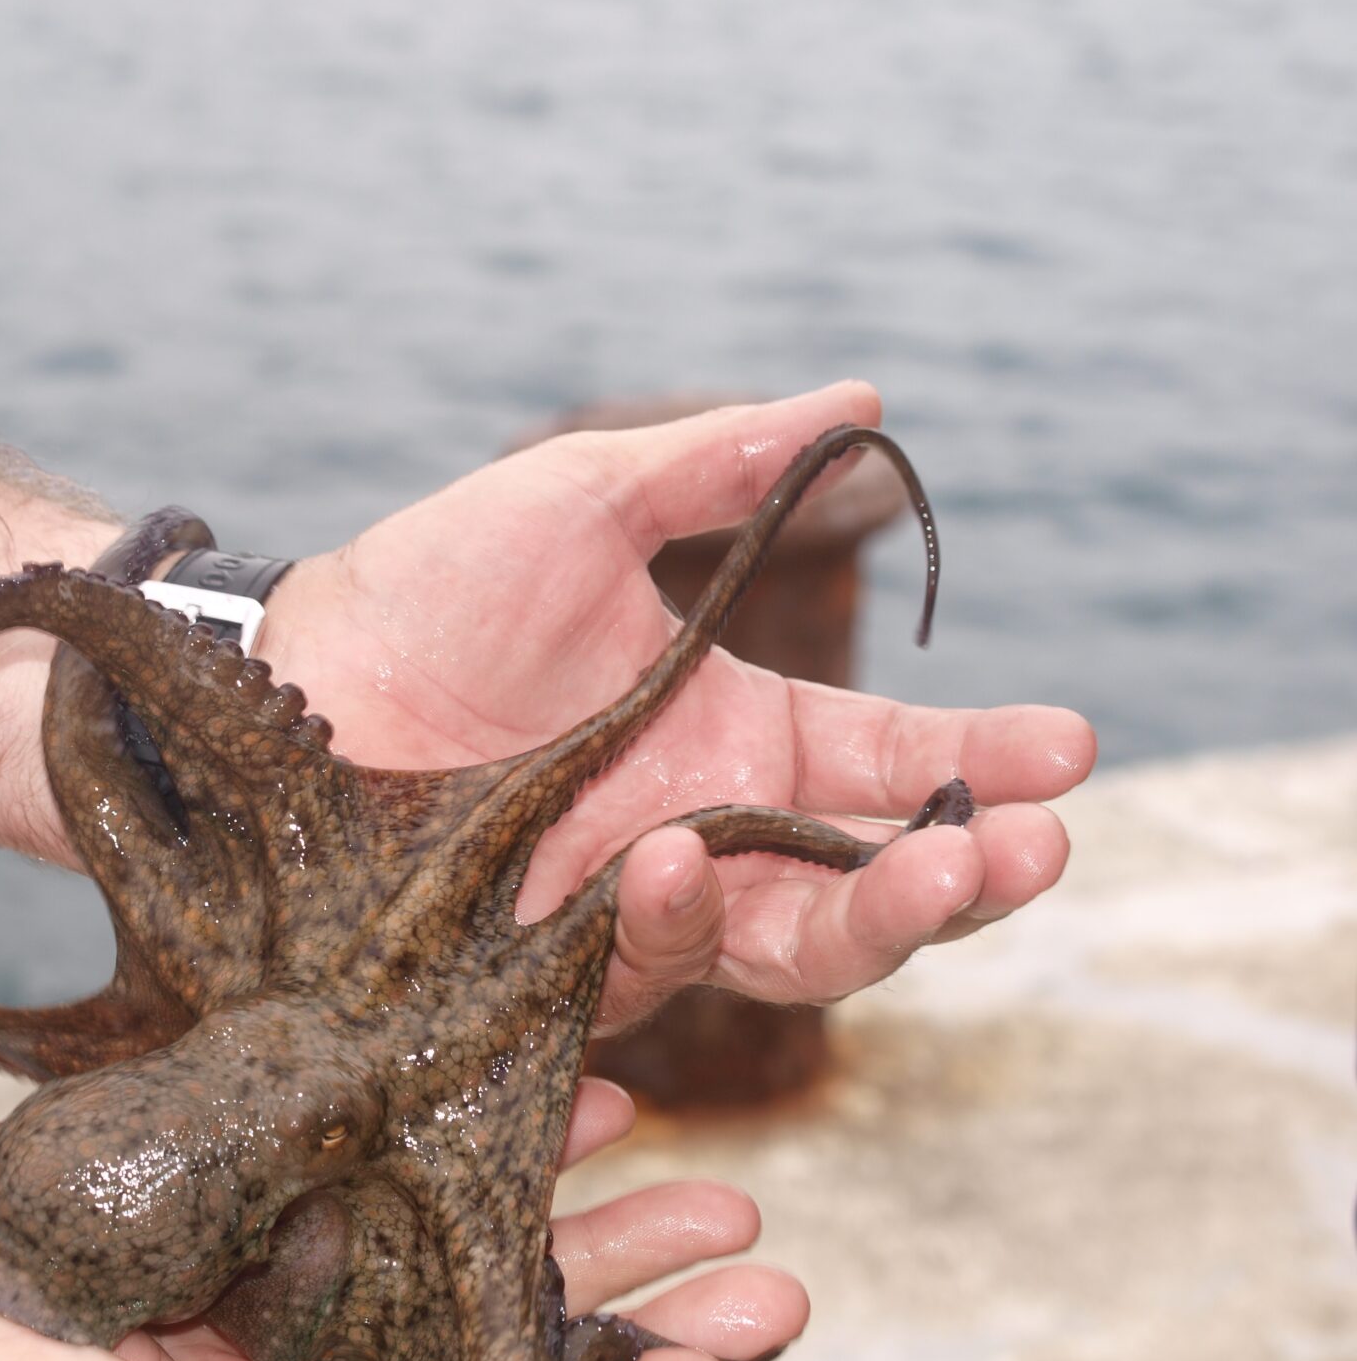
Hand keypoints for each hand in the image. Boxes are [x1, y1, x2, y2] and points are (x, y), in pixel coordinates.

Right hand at [0, 1087, 803, 1360]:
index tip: (730, 1352)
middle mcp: (326, 1355)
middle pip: (522, 1347)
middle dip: (646, 1320)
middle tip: (766, 1270)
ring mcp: (303, 1282)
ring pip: (488, 1261)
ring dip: (600, 1234)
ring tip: (720, 1194)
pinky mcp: (272, 1196)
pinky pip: (408, 1170)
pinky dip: (493, 1138)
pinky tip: (588, 1095)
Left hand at [259, 382, 1094, 1030]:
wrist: (289, 675)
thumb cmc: (430, 582)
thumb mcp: (584, 498)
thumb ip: (720, 461)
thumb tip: (867, 394)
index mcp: (732, 730)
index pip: (887, 762)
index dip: (983, 759)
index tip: (1071, 746)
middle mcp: (704, 827)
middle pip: (870, 887)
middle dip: (965, 875)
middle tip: (1031, 846)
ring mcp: (633, 904)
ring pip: (793, 951)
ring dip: (877, 918)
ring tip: (928, 860)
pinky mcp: (553, 964)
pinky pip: (649, 966)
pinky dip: (680, 917)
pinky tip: (677, 854)